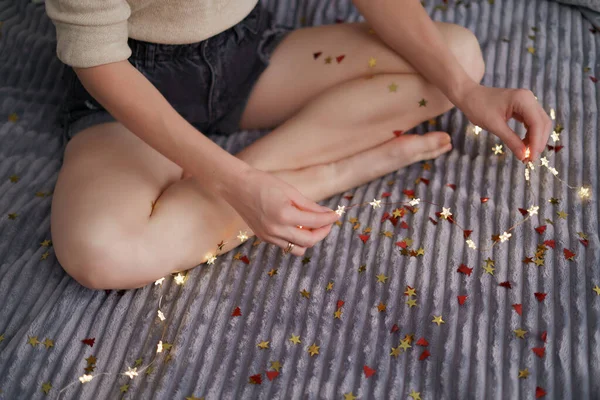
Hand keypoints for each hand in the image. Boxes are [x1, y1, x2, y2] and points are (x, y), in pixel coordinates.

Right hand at [220, 167, 339, 255]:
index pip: (315, 223)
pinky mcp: (264, 238)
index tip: (336, 214)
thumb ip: (309, 206)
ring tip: (312, 226)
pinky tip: (297, 226)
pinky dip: (295, 239)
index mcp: (284, 215)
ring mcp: (269, 236)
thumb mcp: (290, 191)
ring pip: (298, 248)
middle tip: (327, 222)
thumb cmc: (263, 183)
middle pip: (309, 241)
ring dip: (309, 239)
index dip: (329, 219)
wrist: (237, 186)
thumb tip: (327, 214)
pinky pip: (286, 245)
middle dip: (322, 232)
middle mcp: (276, 230)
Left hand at [457, 84, 551, 159]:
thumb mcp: (494, 126)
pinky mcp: (523, 107)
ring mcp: (527, 102)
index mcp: (523, 99)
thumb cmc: (478, 107)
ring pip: (539, 123)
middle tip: (529, 159)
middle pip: (542, 123)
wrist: (469, 96)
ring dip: (535, 139)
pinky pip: (532, 122)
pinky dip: (530, 134)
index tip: (531, 158)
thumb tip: (523, 156)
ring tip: (526, 154)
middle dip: (538, 142)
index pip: (537, 123)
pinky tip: (523, 145)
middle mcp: (529, 98)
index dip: (536, 142)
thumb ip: (510, 140)